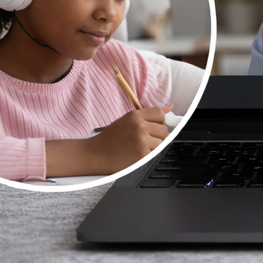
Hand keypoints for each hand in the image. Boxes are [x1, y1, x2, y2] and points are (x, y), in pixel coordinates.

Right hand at [44, 107, 168, 176]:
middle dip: (158, 135)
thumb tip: (168, 108)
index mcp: (135, 115)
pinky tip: (136, 154)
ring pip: (162, 142)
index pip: (160, 114)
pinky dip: (148, 155)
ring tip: (140, 147)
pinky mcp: (142, 155)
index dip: (159, 121)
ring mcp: (142, 141)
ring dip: (154, 146)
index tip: (154, 127)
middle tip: (146, 139)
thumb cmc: (109, 138)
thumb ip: (147, 115)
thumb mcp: (126, 120)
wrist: (93, 155)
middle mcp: (140, 126)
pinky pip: (155, 153)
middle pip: (164, 129)